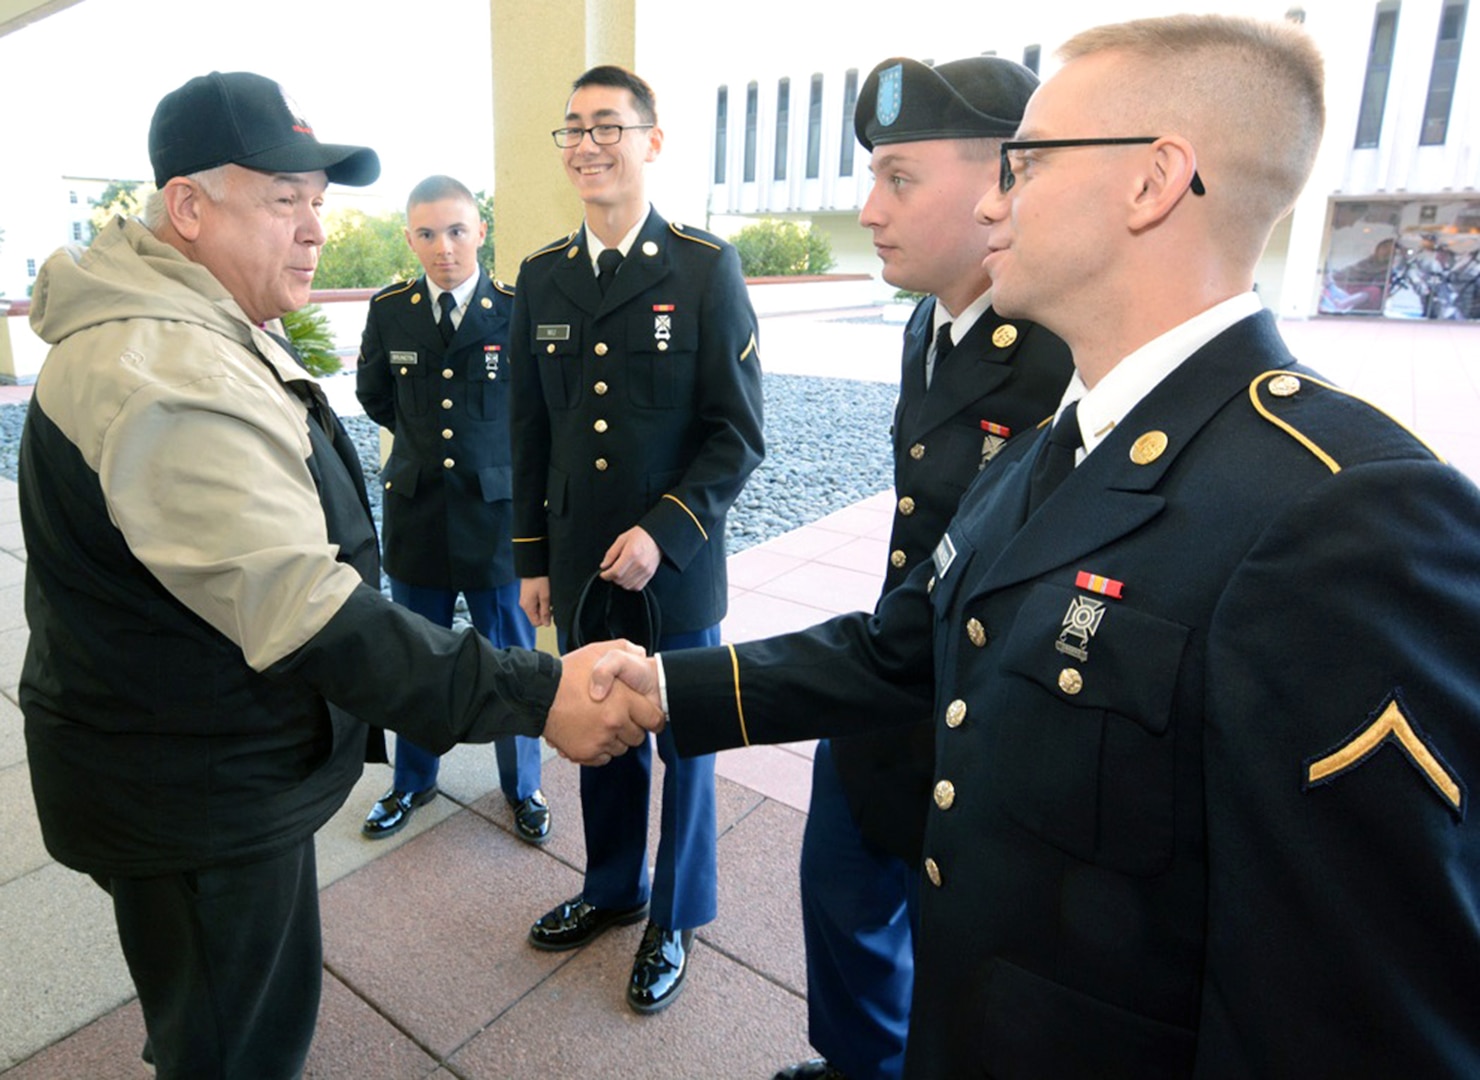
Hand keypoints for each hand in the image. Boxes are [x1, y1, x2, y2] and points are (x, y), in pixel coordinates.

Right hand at [520, 577, 551, 626]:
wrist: (533, 567)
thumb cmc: (539, 580)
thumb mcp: (545, 597)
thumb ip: (545, 612)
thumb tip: (546, 624)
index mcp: (527, 607)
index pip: (536, 623)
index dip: (545, 619)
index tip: (551, 611)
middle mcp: (524, 605)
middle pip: (536, 616)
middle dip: (544, 611)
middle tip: (550, 601)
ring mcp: (525, 600)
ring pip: (536, 609)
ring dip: (543, 605)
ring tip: (547, 595)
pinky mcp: (527, 595)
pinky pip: (534, 603)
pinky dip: (540, 600)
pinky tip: (544, 593)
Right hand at [545, 640, 664, 764]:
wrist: (538, 694)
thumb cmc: (566, 674)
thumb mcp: (599, 652)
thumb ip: (625, 650)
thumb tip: (641, 654)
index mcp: (624, 701)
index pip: (654, 720)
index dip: (651, 717)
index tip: (646, 717)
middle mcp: (614, 723)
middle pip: (638, 737)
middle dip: (631, 728)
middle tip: (617, 717)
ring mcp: (600, 740)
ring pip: (620, 748)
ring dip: (614, 739)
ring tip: (600, 723)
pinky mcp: (585, 753)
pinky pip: (603, 757)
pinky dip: (599, 749)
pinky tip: (590, 733)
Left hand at [600, 526, 660, 590]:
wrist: (656, 537)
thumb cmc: (639, 536)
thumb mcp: (621, 539)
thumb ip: (611, 553)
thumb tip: (604, 566)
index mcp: (631, 553)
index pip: (616, 572)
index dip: (606, 575)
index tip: (603, 574)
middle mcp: (640, 563)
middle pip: (620, 580)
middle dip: (612, 578)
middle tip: (611, 571)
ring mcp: (646, 570)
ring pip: (627, 585)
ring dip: (620, 582)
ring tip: (620, 573)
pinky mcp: (650, 574)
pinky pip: (637, 587)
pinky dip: (630, 585)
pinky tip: (628, 577)